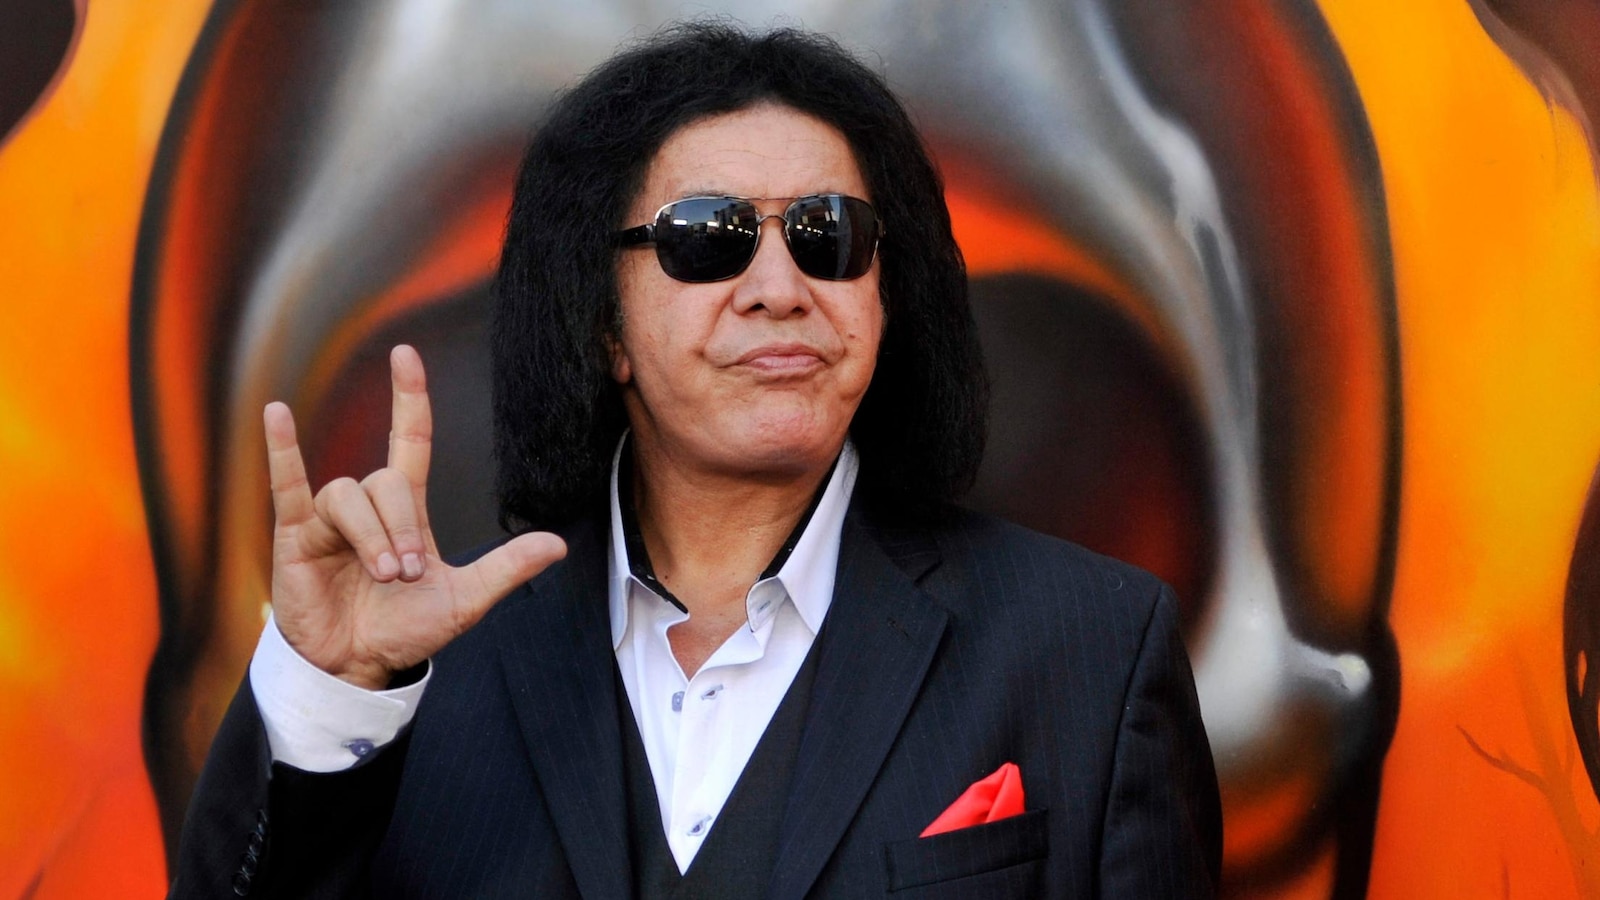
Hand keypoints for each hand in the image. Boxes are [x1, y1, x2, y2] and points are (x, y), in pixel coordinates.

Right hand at [263, 344, 565, 688]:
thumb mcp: (464, 600)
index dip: (410, 398)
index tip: (406, 355)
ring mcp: (329, 519)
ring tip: (382, 575)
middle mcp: (368, 507)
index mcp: (408, 512)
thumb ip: (506, 569)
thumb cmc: (405, 630)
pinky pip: (287, 485)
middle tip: (405, 574)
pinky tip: (277, 413)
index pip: (410, 440)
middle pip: (385, 483)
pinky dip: (283, 450)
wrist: (357, 667)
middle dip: (400, 528)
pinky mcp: (295, 536)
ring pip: (348, 495)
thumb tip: (559, 545)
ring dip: (371, 534)